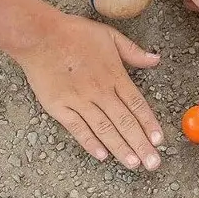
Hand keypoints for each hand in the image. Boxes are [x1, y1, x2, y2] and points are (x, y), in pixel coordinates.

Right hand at [13, 13, 164, 170]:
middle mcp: (100, 92)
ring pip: (105, 129)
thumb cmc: (73, 33)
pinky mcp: (59, 107)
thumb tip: (156, 59)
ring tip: (134, 164)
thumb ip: (133, 52)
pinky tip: (102, 156)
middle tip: (153, 164)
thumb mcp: (109, 36)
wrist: (39, 35)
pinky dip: (90, 143)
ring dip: (121, 148)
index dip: (149, 124)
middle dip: (141, 145)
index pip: (137, 105)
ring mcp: (79, 101)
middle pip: (125, 122)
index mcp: (114, 76)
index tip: (159, 141)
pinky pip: (78, 129)